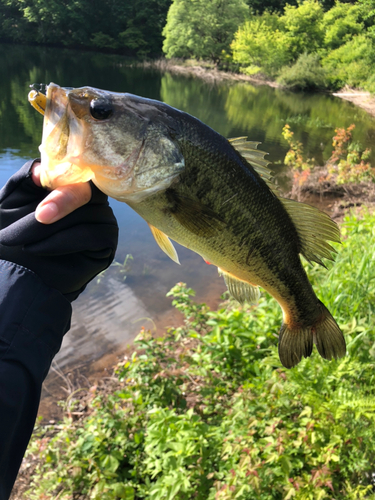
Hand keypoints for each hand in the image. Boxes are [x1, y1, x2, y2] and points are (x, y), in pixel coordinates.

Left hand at [0, 160, 118, 300]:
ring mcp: (101, 221)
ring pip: (87, 214)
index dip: (63, 176)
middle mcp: (90, 201)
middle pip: (86, 191)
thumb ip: (26, 180)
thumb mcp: (12, 202)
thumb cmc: (14, 233)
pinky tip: (41, 250)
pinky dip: (64, 241)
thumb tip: (41, 171)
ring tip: (26, 242)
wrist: (15, 272)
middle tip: (38, 217)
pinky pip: (93, 235)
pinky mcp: (106, 243)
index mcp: (69, 184)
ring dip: (53, 228)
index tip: (39, 184)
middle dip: (59, 203)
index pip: (79, 170)